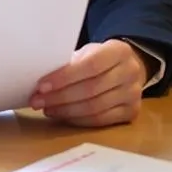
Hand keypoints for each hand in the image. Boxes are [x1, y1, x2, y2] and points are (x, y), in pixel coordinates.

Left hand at [31, 39, 147, 126]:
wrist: (127, 68)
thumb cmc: (99, 59)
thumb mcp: (88, 52)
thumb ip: (70, 63)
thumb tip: (41, 82)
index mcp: (119, 51)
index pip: (90, 65)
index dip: (64, 77)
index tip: (41, 85)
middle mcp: (130, 72)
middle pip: (91, 89)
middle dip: (60, 97)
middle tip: (37, 101)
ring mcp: (134, 94)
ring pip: (95, 107)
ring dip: (66, 110)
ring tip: (47, 108)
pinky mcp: (132, 112)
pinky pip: (101, 120)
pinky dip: (78, 120)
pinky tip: (62, 115)